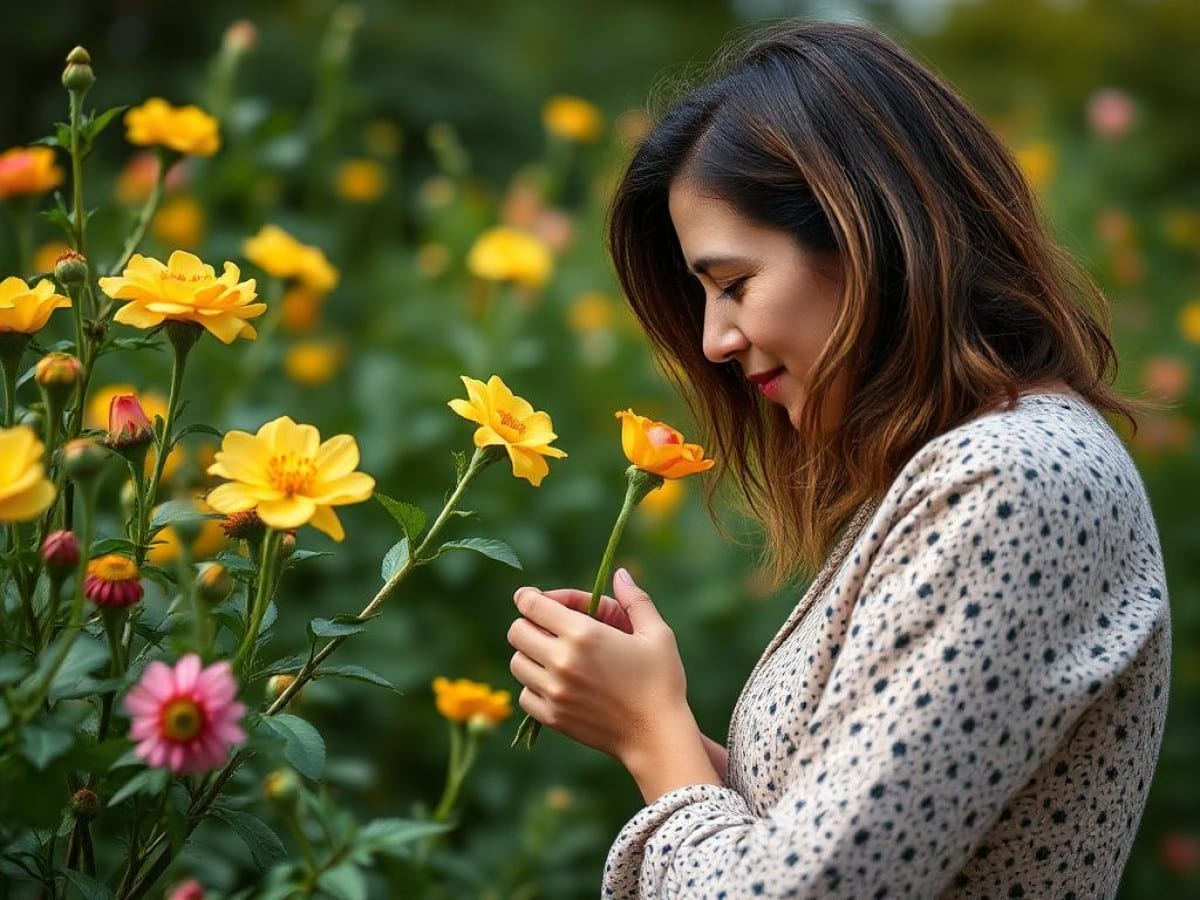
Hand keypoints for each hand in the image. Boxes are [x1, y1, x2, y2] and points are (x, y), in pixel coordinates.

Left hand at [507, 568, 689, 763]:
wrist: (657, 737)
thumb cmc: (662, 681)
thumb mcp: (657, 634)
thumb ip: (635, 599)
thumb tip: (619, 573)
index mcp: (583, 634)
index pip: (530, 605)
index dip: (529, 597)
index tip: (536, 599)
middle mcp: (561, 660)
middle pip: (516, 632)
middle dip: (529, 624)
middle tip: (548, 628)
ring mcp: (553, 691)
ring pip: (517, 662)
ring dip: (530, 655)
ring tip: (553, 656)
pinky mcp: (552, 717)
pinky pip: (524, 694)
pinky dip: (534, 686)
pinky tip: (556, 684)